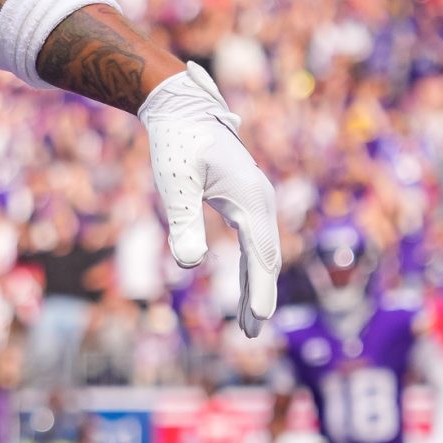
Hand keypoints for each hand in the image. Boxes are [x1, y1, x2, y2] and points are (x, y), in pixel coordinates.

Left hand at [139, 62, 280, 335]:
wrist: (179, 107)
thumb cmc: (176, 143)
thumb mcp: (175, 183)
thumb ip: (183, 221)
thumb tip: (189, 265)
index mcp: (252, 200)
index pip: (261, 256)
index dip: (259, 290)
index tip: (256, 321)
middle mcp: (262, 202)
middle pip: (267, 259)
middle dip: (260, 296)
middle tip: (251, 334)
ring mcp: (256, 200)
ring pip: (261, 252)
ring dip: (255, 285)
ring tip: (249, 323)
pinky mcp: (243, 200)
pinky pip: (252, 241)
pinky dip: (248, 266)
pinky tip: (241, 284)